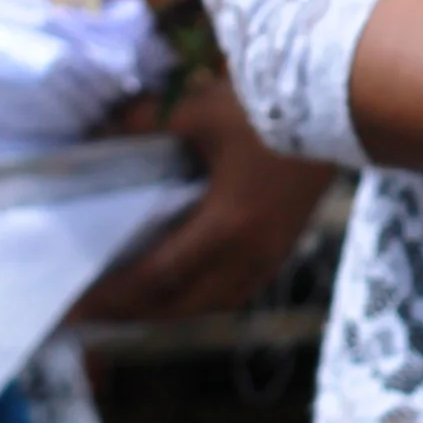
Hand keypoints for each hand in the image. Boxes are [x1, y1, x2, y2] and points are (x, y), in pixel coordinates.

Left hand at [76, 74, 338, 322]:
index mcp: (227, 226)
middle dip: (134, 314)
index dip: (112, 296)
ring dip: (169, 310)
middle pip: (182, 305)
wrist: (347, 106)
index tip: (75, 306)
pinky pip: (236, 291)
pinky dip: (201, 298)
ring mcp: (273, 255)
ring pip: (212, 304)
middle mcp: (250, 254)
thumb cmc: (271, 108)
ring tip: (131, 307)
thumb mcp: (199, 111)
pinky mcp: (285, 247)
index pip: (156, 277)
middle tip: (92, 316)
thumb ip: (145, 125)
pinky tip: (182, 286)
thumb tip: (98, 133)